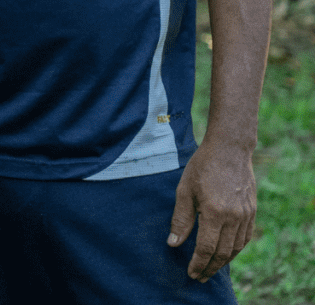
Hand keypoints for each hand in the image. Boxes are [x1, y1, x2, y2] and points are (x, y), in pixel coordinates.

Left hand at [169, 135, 256, 279]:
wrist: (229, 150)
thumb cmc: (202, 167)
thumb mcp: (184, 191)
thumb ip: (181, 219)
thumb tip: (173, 244)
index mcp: (215, 212)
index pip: (207, 248)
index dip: (198, 263)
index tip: (191, 273)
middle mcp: (234, 217)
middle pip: (223, 252)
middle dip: (210, 268)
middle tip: (199, 277)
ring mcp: (246, 215)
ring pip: (236, 248)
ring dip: (223, 261)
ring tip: (210, 269)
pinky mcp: (252, 211)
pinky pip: (245, 237)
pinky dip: (235, 249)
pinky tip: (225, 253)